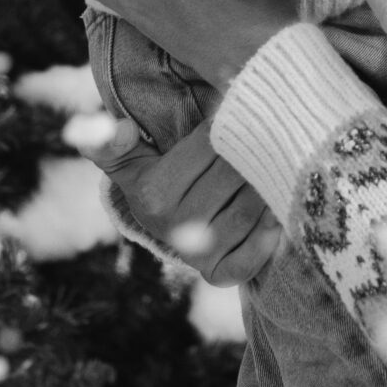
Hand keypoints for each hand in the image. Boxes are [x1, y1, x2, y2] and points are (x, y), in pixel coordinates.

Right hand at [89, 115, 282, 286]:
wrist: (165, 227)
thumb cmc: (153, 179)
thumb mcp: (127, 159)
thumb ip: (110, 141)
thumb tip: (121, 129)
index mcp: (153, 192)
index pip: (211, 142)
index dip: (229, 122)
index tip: (237, 113)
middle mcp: (174, 226)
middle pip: (234, 174)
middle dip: (255, 151)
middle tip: (269, 136)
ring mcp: (197, 254)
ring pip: (249, 208)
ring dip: (270, 184)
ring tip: (276, 166)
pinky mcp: (219, 274)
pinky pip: (252, 255)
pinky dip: (269, 235)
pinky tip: (276, 213)